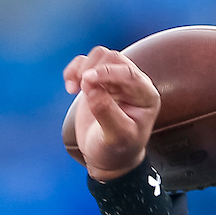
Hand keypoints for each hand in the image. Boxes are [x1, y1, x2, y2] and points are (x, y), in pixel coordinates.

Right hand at [63, 46, 160, 179]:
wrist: (107, 159)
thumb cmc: (116, 151)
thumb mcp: (115, 138)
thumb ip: (106, 112)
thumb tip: (91, 86)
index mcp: (145, 96)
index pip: (128, 73)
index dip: (108, 72)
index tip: (88, 79)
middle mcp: (132, 83)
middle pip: (113, 59)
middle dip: (94, 69)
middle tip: (80, 89)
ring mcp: (114, 81)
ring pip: (99, 56)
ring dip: (83, 67)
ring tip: (75, 88)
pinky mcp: (98, 81)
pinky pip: (85, 63)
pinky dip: (74, 70)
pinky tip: (70, 88)